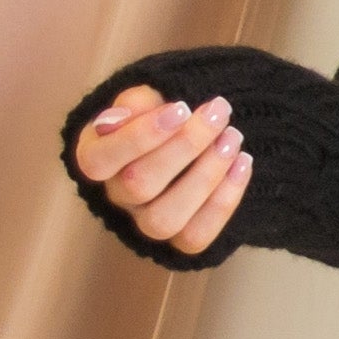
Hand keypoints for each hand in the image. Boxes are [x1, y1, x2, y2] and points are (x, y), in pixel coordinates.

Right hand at [72, 83, 251, 254]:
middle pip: (138, 185)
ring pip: (165, 218)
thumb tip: (118, 118)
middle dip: (186, 146)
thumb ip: (132, 104)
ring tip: (232, 138)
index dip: (140, 136)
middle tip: (219, 113)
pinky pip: (196, 236)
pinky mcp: (179, 240)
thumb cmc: (160, 113)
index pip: (100, 159)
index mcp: (95, 158)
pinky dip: (225, 201)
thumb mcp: (144, 98)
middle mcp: (116, 196)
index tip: (182, 108)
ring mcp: (146, 223)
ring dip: (206, 176)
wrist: (189, 138)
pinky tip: (243, 163)